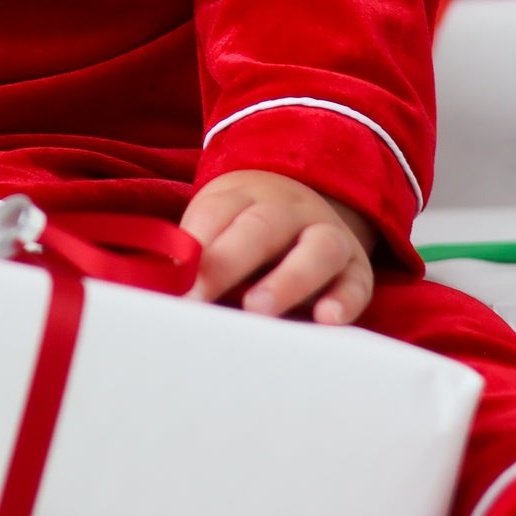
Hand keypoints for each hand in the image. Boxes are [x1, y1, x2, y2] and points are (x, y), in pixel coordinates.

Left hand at [179, 170, 375, 324]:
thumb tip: (159, 284)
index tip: (172, 283)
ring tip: (258, 309)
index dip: (192, 246)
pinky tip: (327, 320)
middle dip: (228, 261)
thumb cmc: (245, 226)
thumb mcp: (216, 221)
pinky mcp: (356, 267)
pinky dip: (345, 300)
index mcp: (244, 195)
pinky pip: (357, 281)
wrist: (310, 197)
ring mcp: (326, 234)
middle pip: (261, 227)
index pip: (216, 212)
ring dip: (287, 279)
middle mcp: (289, 209)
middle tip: (199, 296)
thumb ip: (193, 250)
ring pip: (316, 249)